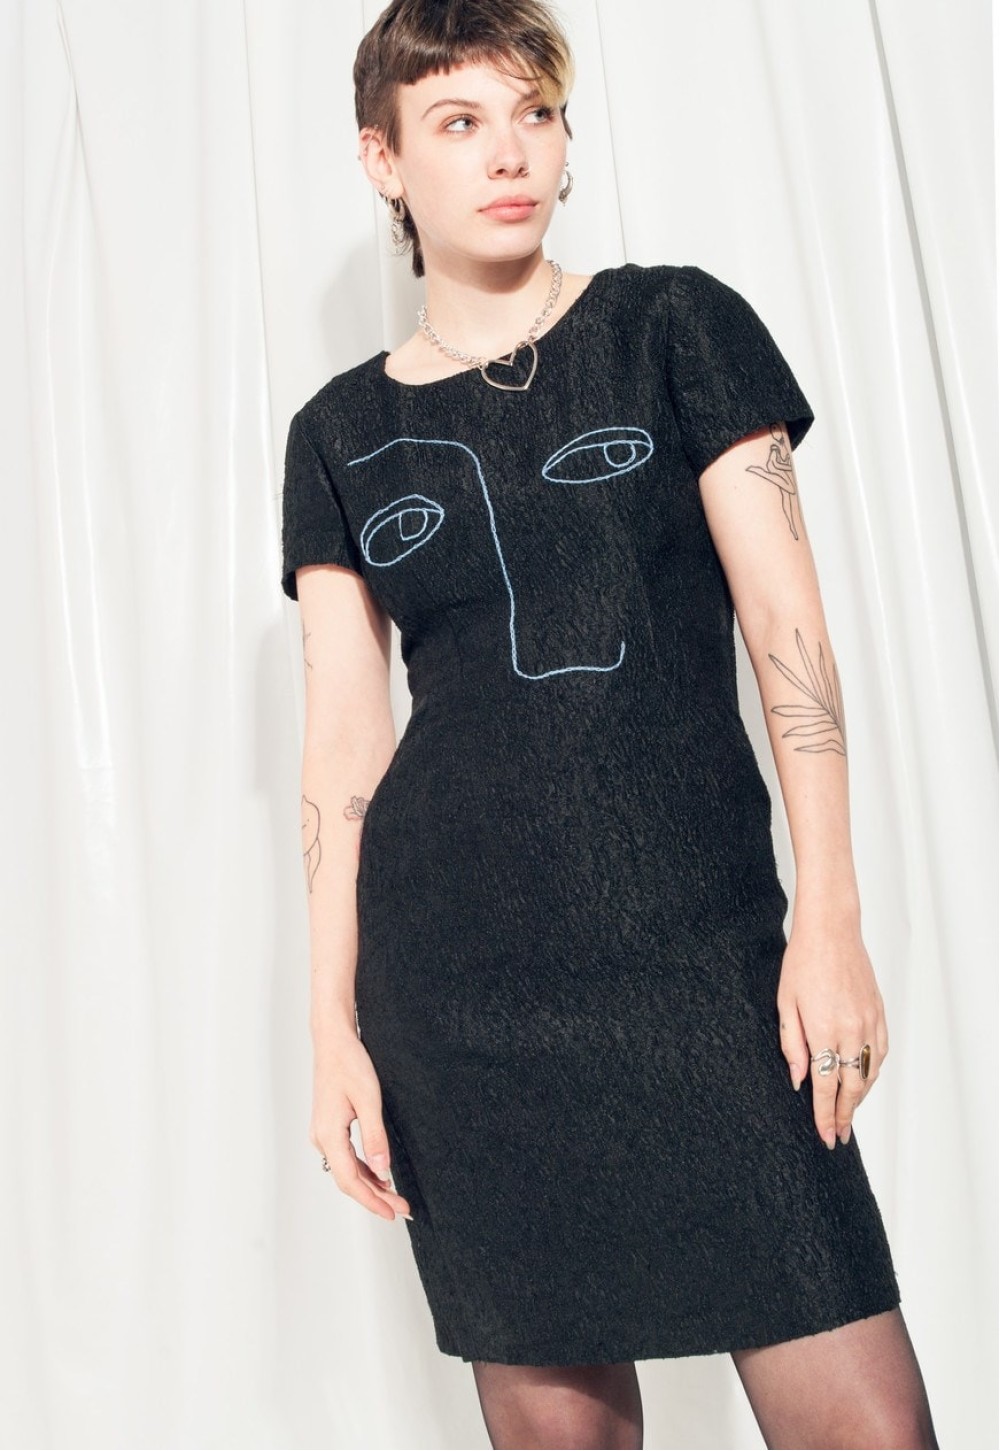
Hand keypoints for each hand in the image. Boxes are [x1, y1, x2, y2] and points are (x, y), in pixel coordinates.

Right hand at [309, 1031, 412, 1221]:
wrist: (333, 1041)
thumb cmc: (349, 1063)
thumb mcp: (369, 1099)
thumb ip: (375, 1137)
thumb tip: (382, 1170)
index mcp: (328, 1134)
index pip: (350, 1180)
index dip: (372, 1200)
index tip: (393, 1213)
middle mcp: (321, 1138)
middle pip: (348, 1179)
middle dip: (375, 1197)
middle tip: (402, 1209)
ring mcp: (323, 1133)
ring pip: (347, 1170)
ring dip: (370, 1185)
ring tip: (395, 1197)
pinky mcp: (329, 1126)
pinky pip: (346, 1157)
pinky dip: (363, 1169)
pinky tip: (380, 1174)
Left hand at [776, 918, 888, 1148]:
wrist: (832, 930)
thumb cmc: (803, 962)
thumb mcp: (785, 1003)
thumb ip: (792, 1044)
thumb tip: (799, 1080)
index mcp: (824, 1030)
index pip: (827, 1087)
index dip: (825, 1115)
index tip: (825, 1135)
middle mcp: (851, 1030)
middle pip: (852, 1087)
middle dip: (845, 1116)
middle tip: (838, 1135)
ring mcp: (869, 1022)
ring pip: (869, 1073)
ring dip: (859, 1097)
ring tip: (848, 1113)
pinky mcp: (879, 1012)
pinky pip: (880, 1052)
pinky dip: (873, 1072)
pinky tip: (864, 1080)